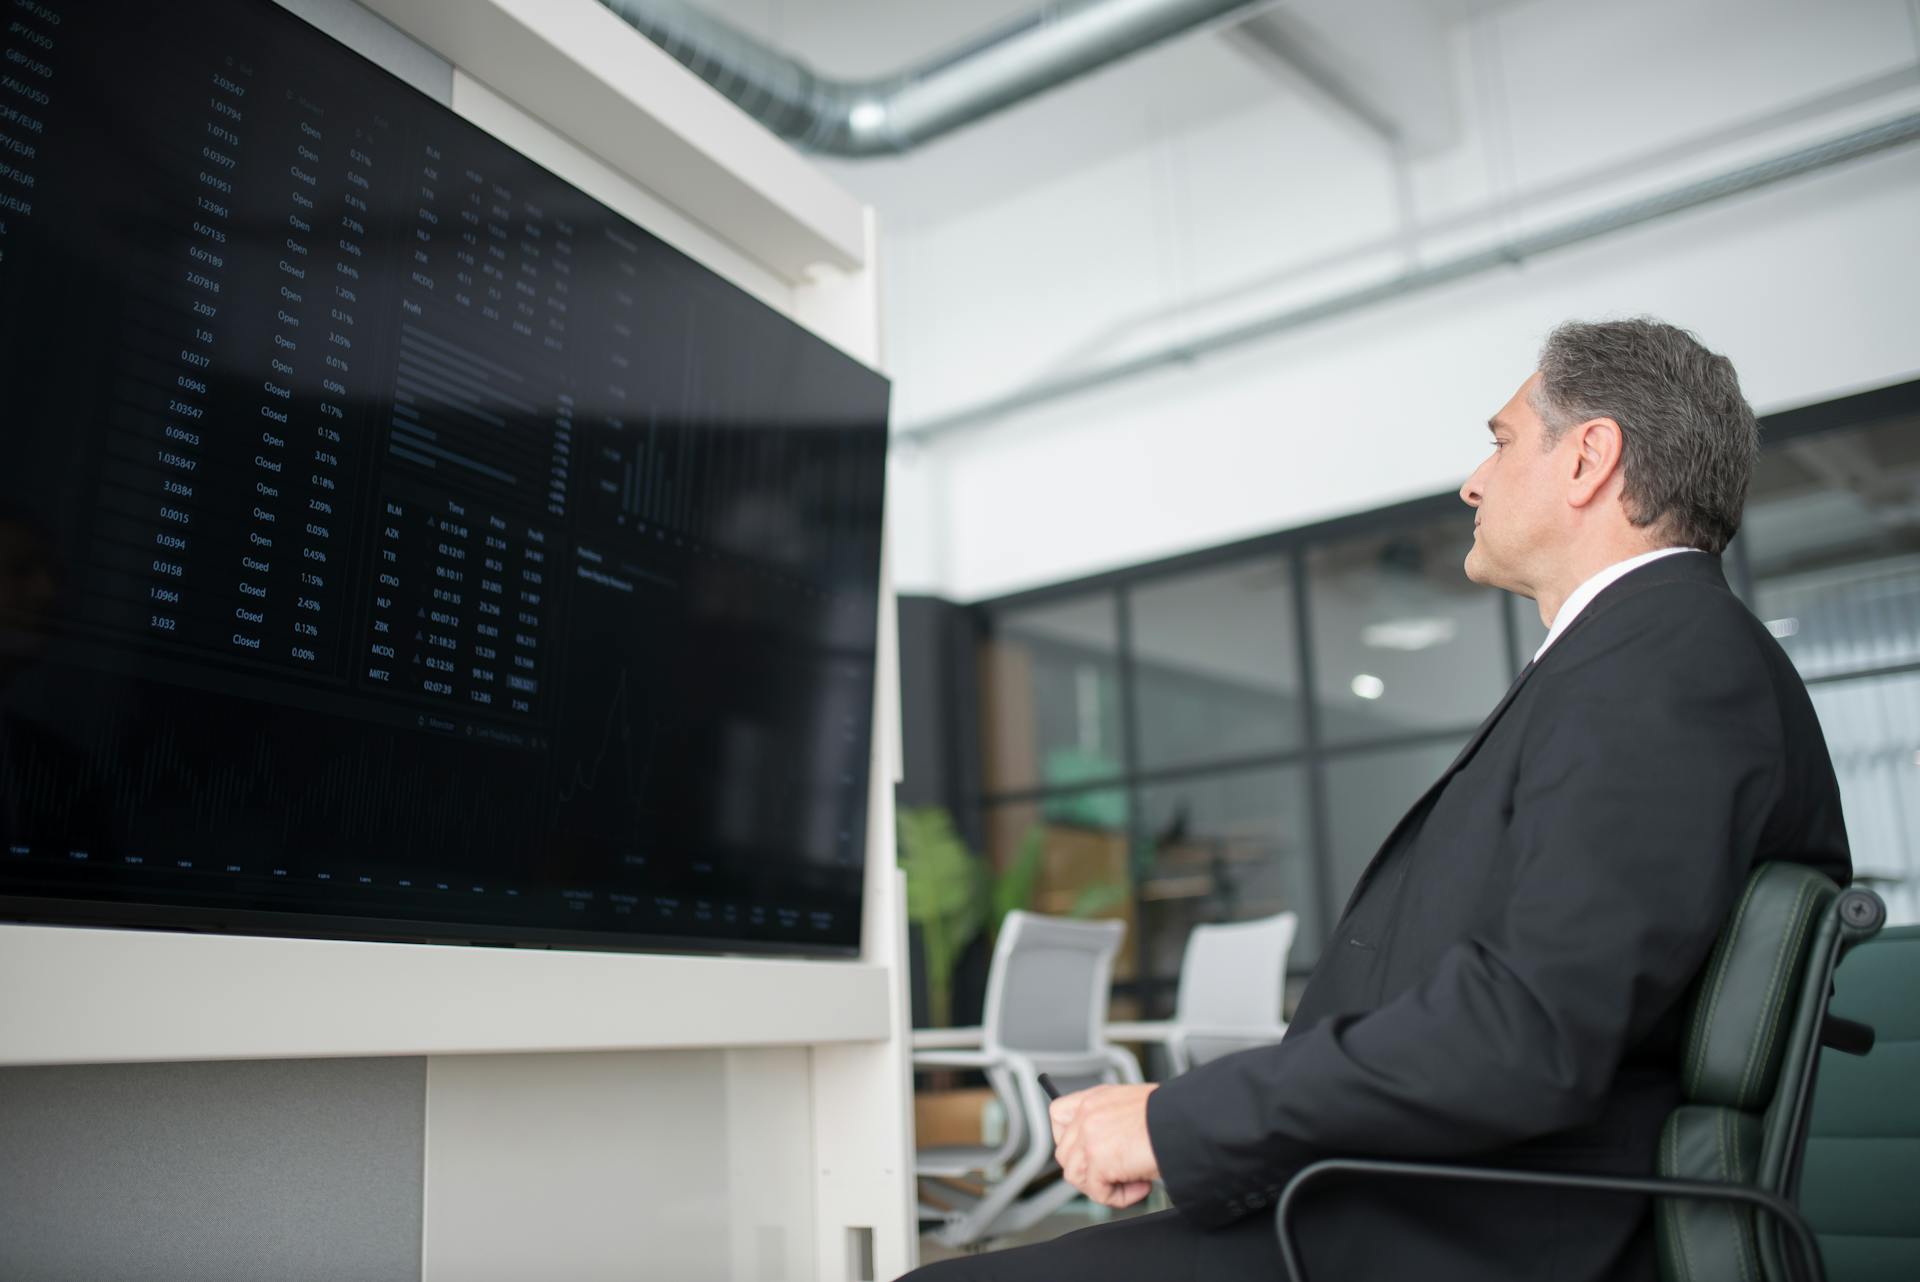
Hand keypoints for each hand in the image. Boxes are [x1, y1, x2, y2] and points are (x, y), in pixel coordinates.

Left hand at [1048, 1082, 1159, 1207]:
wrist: (1186, 1121)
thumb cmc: (1171, 1116)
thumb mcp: (1132, 1109)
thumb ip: (1111, 1123)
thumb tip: (1107, 1151)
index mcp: (1095, 1098)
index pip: (1058, 1115)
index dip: (1068, 1138)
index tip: (1086, 1151)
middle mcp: (1087, 1113)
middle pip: (1065, 1153)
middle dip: (1089, 1170)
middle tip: (1117, 1173)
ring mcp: (1089, 1136)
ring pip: (1076, 1175)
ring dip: (1103, 1185)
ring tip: (1133, 1180)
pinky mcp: (1098, 1160)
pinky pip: (1098, 1192)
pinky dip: (1120, 1197)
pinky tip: (1142, 1186)